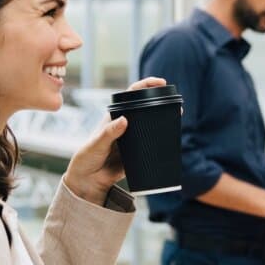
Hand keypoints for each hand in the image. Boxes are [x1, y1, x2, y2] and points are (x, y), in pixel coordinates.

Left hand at [63, 77, 166, 204]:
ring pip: (150, 123)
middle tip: (174, 100)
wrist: (88, 181)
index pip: (131, 95)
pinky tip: (171, 135)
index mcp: (114, 116)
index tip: (160, 83)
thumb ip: (110, 132)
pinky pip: (152, 142)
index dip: (146, 85)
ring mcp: (132, 137)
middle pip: (145, 106)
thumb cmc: (86, 158)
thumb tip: (125, 120)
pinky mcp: (138, 151)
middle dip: (160, 99)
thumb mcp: (97, 143)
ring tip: (177, 113)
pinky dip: (162, 137)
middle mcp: (125, 124)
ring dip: (163, 117)